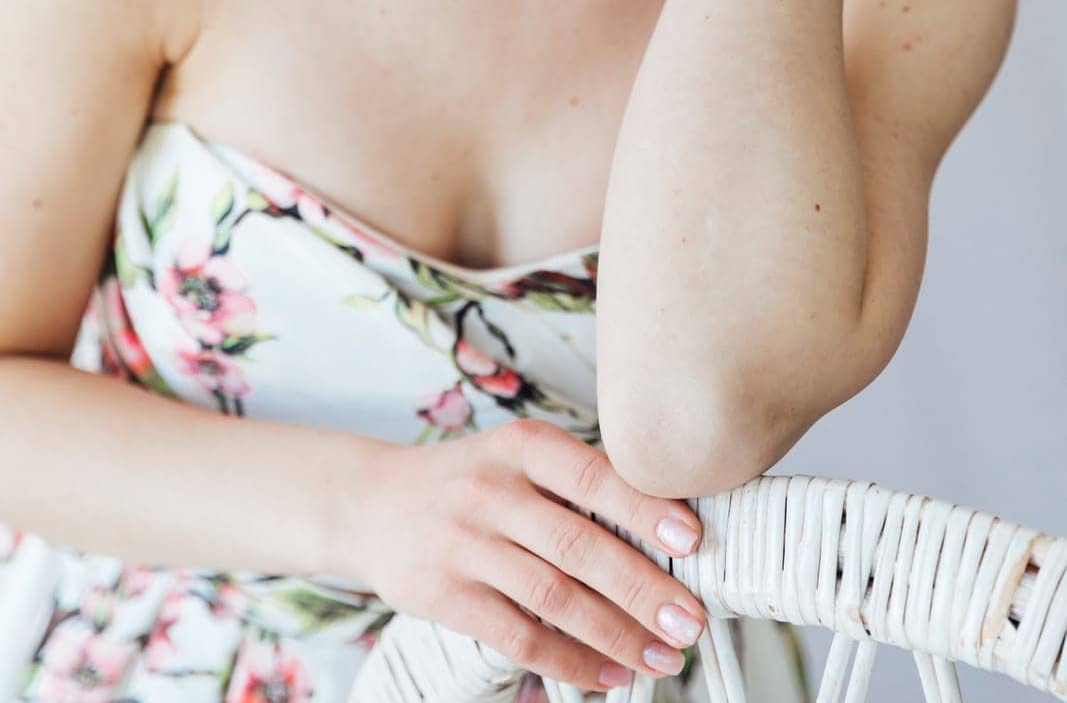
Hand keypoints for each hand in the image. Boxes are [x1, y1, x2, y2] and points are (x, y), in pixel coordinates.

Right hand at [354, 419, 708, 692]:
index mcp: (521, 445)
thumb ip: (576, 482)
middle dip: (644, 589)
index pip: (593, 474)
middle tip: (690, 620)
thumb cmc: (467, 480)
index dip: (645, 508)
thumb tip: (666, 524)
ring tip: (661, 657)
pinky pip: (519, 636)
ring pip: (554, 597)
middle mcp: (492, 490)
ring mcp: (465, 543)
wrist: (372, 502)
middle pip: (579, 545)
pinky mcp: (444, 594)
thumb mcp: (515, 457)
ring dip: (616, 633)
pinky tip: (606, 674)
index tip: (692, 539)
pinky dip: (569, 661)